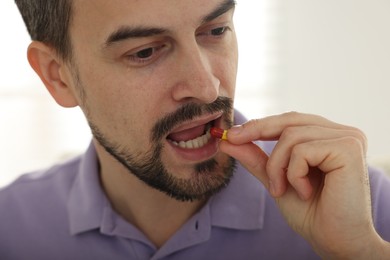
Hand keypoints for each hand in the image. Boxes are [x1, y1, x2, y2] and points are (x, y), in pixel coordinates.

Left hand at [220, 112, 388, 257]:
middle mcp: (342, 133)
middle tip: (232, 142)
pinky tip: (305, 192)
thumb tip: (228, 140)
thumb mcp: (276, 179)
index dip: (259, 124)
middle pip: (289, 121)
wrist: (333, 241)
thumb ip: (256, 158)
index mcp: (328, 137)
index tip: (230, 134)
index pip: (290, 120)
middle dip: (257, 132)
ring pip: (291, 136)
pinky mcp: (349, 148)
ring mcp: (349, 138)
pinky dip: (294, 174)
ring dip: (277, 166)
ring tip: (282, 189)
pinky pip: (302, 151)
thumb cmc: (310, 213)